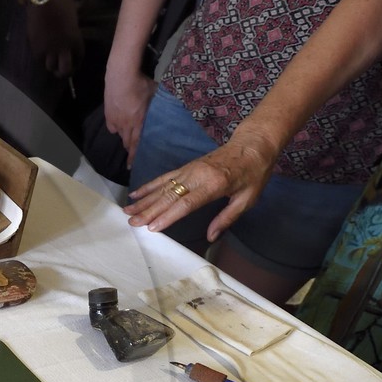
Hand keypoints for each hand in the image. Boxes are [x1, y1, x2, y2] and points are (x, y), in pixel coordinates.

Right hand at [25, 0, 82, 79]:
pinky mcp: (36, 48)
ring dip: (51, 64)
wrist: (42, 0)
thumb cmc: (60, 3)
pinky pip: (39, 59)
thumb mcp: (73, 18)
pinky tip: (41, 51)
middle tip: (61, 70)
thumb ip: (72, 30)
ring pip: (50, 67)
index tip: (73, 60)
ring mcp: (49, 50)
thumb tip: (69, 36)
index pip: (79, 58)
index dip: (76, 61)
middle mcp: (63, 48)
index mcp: (75, 40)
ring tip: (50, 59)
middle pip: (65, 70)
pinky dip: (41, 57)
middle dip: (64, 72)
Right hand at [103, 73, 155, 163]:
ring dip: (124, 137)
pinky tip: (118, 124)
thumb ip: (158, 106)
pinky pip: (112, 127)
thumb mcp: (154, 94)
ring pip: (120, 135)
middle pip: (127, 141)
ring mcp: (116, 120)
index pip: (136, 143)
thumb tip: (165, 109)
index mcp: (139, 121)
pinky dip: (116, 128)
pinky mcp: (108, 114)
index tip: (131, 166)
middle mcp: (126, 124)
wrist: (121, 75)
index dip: (133, 156)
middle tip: (132, 151)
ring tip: (127, 136)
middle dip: (130, 148)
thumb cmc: (140, 83)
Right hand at [123, 130, 276, 239]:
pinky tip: (137, 193)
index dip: (168, 216)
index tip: (152, 227)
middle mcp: (197, 176)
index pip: (186, 203)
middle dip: (149, 211)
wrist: (253, 145)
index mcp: (214, 185)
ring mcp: (189, 170)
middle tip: (131, 223)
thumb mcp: (247, 199)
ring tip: (127, 211)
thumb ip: (227, 218)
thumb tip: (211, 237)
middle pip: (169, 196)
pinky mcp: (186, 167)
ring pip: (162, 187)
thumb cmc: (254, 173)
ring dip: (144, 200)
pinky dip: (149, 186)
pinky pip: (164, 178)